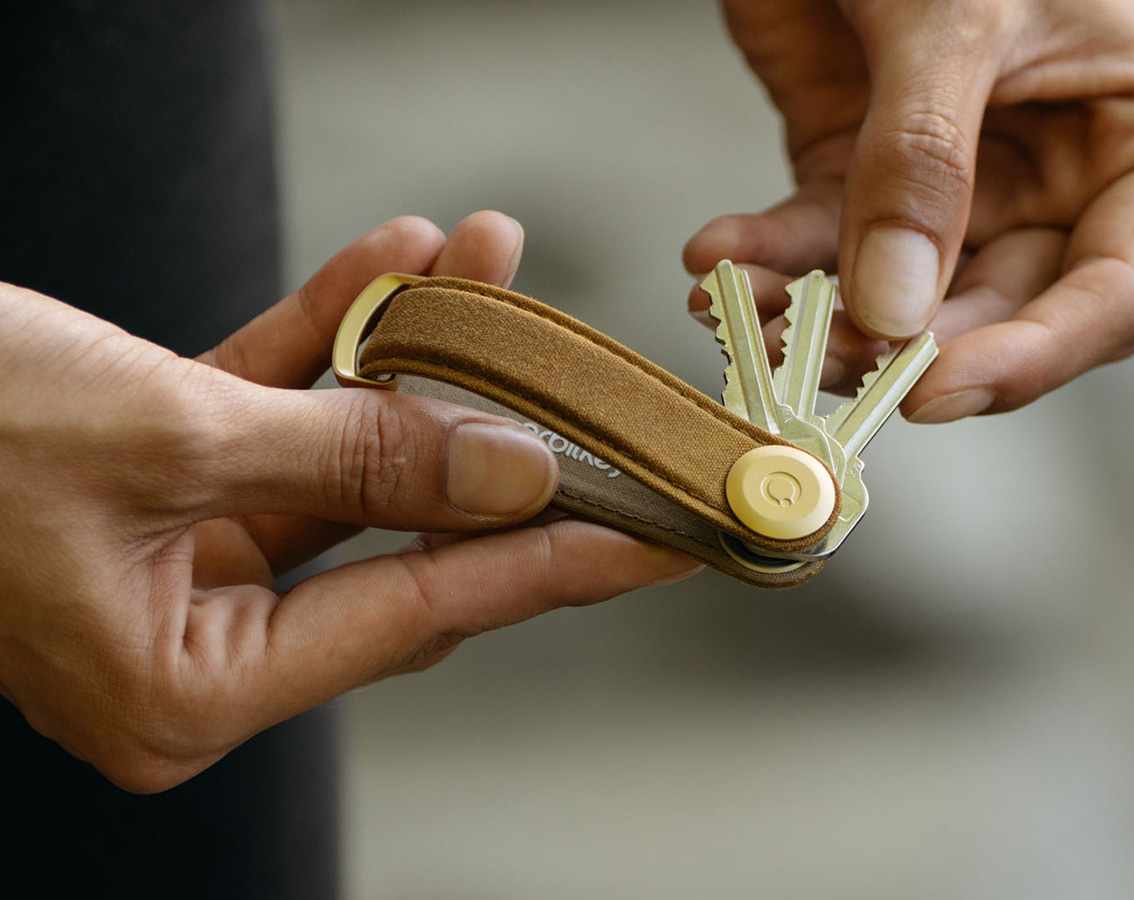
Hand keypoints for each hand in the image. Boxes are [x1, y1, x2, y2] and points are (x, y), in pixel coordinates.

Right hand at [0, 211, 697, 792]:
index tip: (664, 537)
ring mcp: (178, 560)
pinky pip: (271, 409)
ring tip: (487, 259)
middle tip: (585, 368)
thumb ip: (353, 458)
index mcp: (188, 688)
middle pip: (394, 527)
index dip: (556, 563)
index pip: (425, 613)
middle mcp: (192, 640)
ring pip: (338, 452)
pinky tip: (396, 263)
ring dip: (408, 352)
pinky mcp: (160, 481)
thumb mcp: (168, 437)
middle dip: (483, 423)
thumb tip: (515, 470)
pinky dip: (325, 338)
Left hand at [685, 0, 1133, 420]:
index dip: (1032, 358)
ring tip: (748, 315)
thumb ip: (923, 163)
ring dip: (815, 320)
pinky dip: (763, 259)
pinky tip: (713, 261)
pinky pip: (814, 243)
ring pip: (892, 297)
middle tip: (811, 356)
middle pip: (988, 310)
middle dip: (897, 347)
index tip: (934, 391)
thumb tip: (891, 309)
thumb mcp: (955, 20)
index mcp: (1129, 138)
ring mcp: (947, 186)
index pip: (1112, 289)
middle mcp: (1045, 177)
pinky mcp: (857, 175)